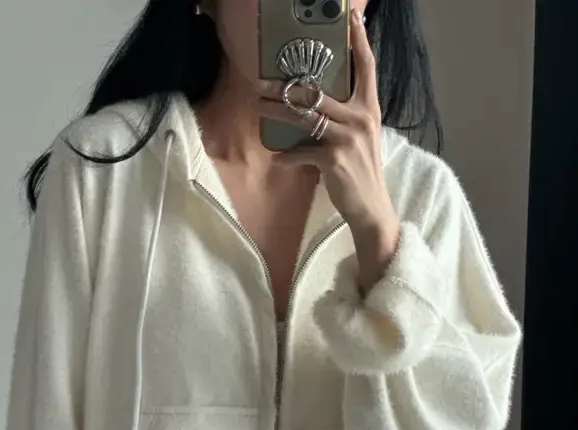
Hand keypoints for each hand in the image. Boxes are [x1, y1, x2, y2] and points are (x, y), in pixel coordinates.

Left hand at [256, 7, 399, 292]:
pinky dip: (287, 157)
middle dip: (286, 86)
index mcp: (370, 109)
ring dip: (277, 112)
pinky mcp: (334, 160)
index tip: (351, 17)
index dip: (358, 41)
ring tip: (259, 107)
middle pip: (318, 92)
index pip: (366, 66)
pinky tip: (278, 159)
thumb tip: (313, 105)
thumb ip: (344, 119)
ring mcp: (347, 138)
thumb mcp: (360, 139)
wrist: (371, 209)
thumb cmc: (361, 174)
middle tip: (263, 80)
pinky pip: (301, 153)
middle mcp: (361, 118)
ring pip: (304, 116)